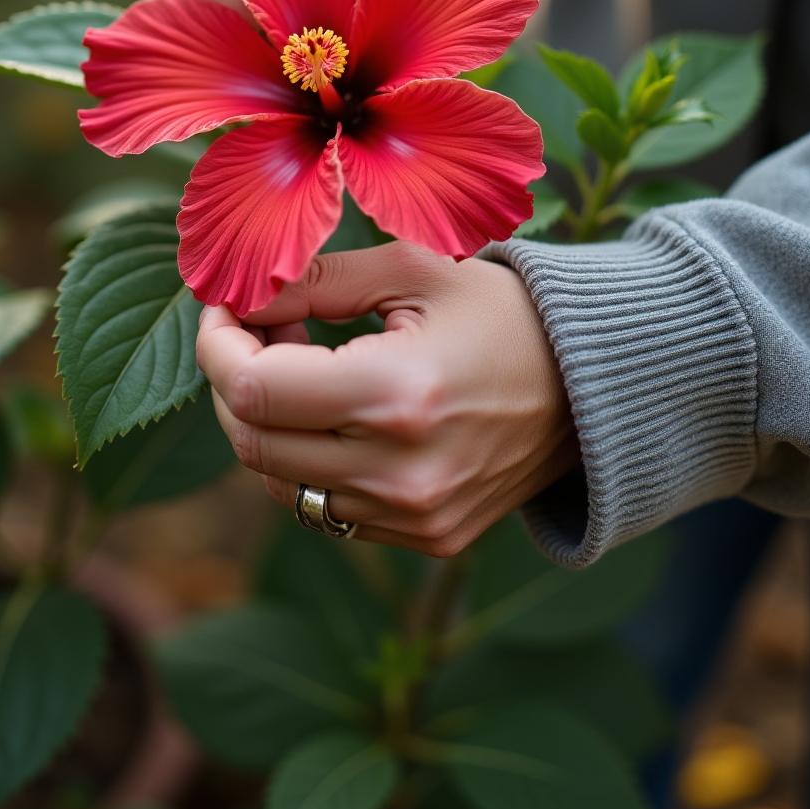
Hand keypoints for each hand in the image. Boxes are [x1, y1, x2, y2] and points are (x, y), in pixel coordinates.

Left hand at [198, 244, 577, 555]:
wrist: (594, 387)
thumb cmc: (504, 312)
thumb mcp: (414, 270)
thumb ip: (316, 281)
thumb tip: (239, 295)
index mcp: (397, 396)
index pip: (251, 390)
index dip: (216, 344)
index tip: (224, 306)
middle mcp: (400, 473)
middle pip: (252, 441)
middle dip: (233, 378)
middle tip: (259, 327)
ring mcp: (412, 516)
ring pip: (278, 483)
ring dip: (266, 421)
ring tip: (301, 363)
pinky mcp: (425, 539)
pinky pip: (323, 507)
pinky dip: (306, 458)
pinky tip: (334, 408)